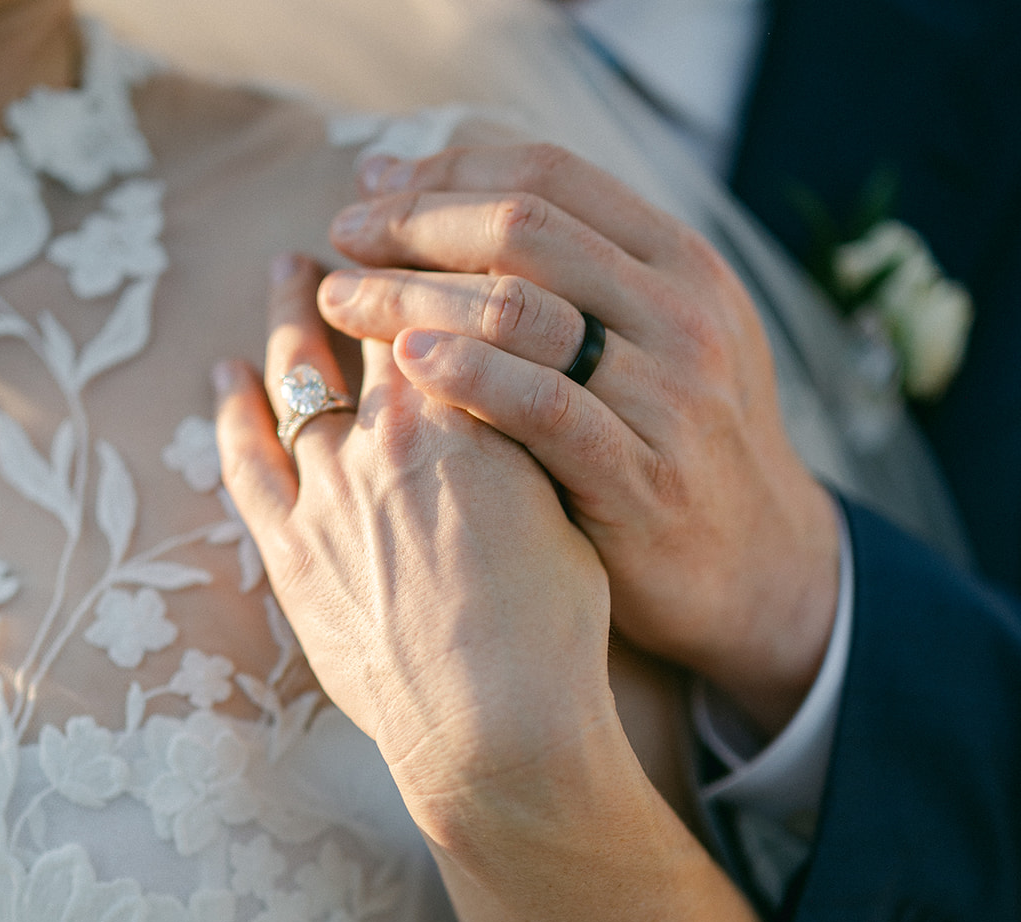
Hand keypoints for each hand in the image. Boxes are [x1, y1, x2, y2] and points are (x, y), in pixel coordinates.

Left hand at [213, 252, 616, 841]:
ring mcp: (330, 494)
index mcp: (468, 419)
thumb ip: (524, 443)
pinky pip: (247, 463)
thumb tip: (511, 398)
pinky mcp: (290, 555)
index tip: (417, 232)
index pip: (440, 308)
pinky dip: (234, 413)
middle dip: (352, 271)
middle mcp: (391, 437)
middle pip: (361, 327)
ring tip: (283, 275)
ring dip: (285, 320)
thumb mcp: (564, 515)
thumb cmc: (554, 631)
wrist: (496, 728)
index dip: (428, 260)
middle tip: (341, 232)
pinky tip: (226, 378)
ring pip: (295, 380)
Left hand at [320, 142, 841, 735]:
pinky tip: (407, 364)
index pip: (548, 179)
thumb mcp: (661, 341)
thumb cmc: (680, 448)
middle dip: (415, 223)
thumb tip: (464, 206)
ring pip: (520, 310)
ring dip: (413, 295)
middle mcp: (681, 313)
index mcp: (681, 262)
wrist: (760, 570)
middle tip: (343, 235)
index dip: (448, 171)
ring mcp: (666, 394)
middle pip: (522, 230)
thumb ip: (587, 279)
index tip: (373, 183)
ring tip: (341, 297)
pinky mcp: (640, 475)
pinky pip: (543, 407)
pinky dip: (469, 376)